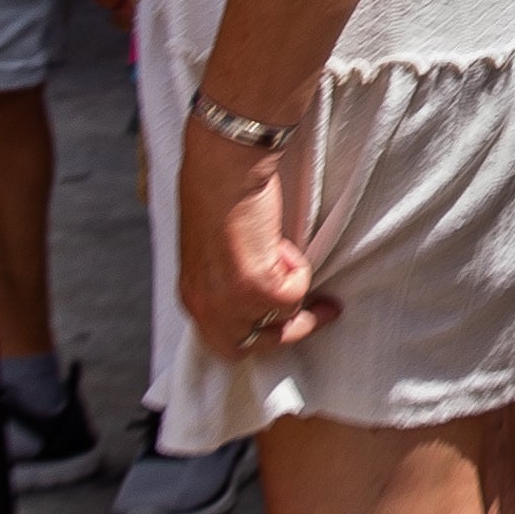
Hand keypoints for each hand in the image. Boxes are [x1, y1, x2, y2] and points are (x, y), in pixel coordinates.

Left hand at [173, 113, 335, 365]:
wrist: (223, 168)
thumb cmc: (218, 194)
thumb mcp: (213, 252)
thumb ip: (227, 279)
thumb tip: (259, 290)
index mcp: (191, 296)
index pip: (224, 341)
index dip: (258, 335)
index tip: (286, 321)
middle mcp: (205, 309)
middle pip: (252, 345)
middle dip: (291, 330)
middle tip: (323, 311)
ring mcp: (231, 303)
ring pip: (283, 317)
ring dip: (294, 284)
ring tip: (289, 251)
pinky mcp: (259, 290)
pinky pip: (296, 293)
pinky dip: (298, 266)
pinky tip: (279, 240)